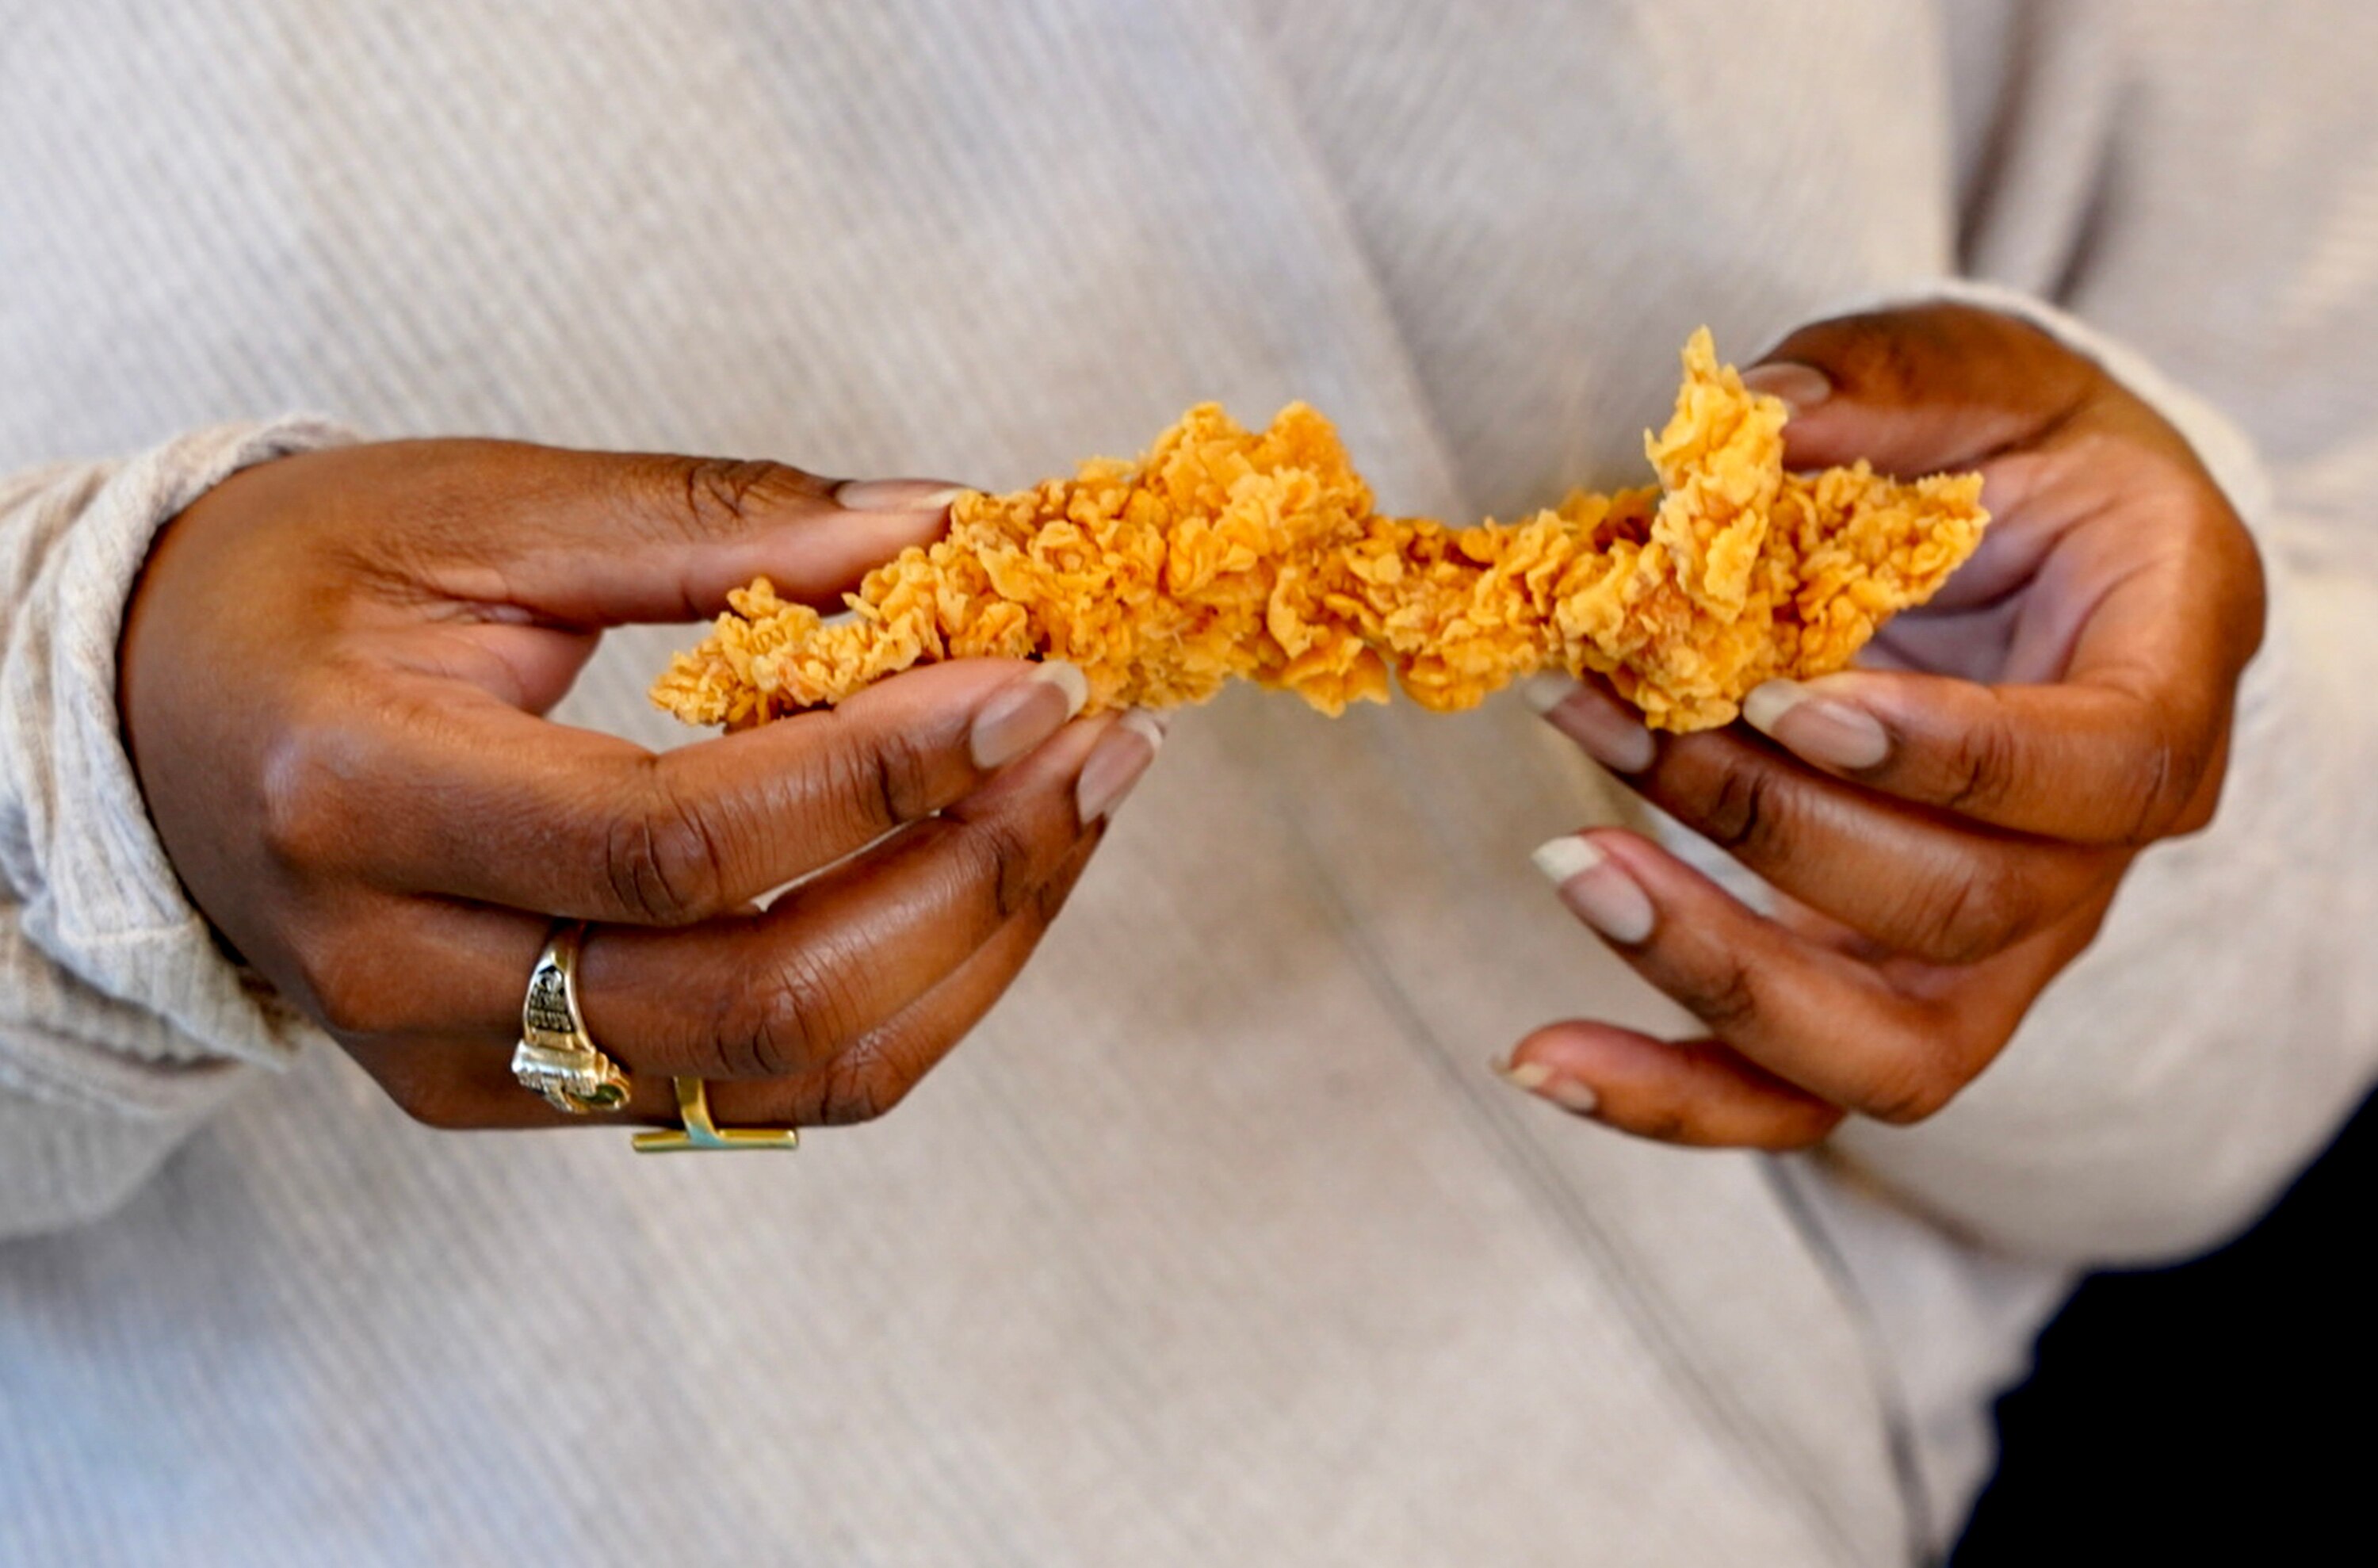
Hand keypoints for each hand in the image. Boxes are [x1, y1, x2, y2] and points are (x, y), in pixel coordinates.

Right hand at [120, 439, 1159, 1128]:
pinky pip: (769, 1090)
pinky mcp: (525, 1096)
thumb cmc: (309, 586)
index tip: (1034, 682)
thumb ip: (710, 525)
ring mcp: (467, 1066)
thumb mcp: (479, 509)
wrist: (164, 723)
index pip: (672, 842)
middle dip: (973, 874)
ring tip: (1084, 803)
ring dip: (976, 944)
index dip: (880, 771)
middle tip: (1102, 743)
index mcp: (364, 799)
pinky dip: (912, 993)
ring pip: (789, 1074)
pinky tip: (992, 875)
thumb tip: (943, 528)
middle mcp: (407, 974)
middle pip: (755, 998)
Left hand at [1504, 303, 2265, 1147]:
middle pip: (1963, 910)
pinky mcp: (1883, 994)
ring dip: (1710, 966)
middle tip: (1614, 717)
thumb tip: (1752, 418)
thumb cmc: (2015, 456)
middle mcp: (2094, 855)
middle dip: (1768, 824)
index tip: (1798, 702)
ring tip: (1568, 864)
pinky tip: (1538, 1057)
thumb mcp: (1979, 374)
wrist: (2031, 550)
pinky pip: (1792, 1095)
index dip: (1955, 758)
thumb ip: (1882, 385)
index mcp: (2162, 685)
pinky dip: (1667, 1094)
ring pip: (1882, 1050)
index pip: (2100, 772)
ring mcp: (1994, 949)